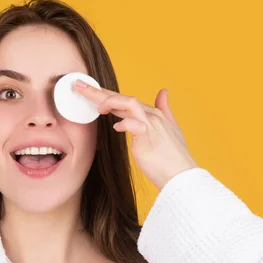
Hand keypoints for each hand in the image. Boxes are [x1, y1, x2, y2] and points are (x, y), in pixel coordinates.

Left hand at [74, 80, 198, 189]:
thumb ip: (165, 109)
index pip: (124, 100)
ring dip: (110, 102)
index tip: (87, 90)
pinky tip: (116, 127)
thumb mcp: (171, 129)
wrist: (183, 176)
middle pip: (122, 98)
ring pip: (129, 103)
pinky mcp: (148, 138)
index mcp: (152, 114)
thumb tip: (163, 91)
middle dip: (98, 92)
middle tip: (79, 87)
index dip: (105, 94)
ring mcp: (151, 126)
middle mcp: (151, 116)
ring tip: (97, 107)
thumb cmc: (174, 157)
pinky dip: (124, 124)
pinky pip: (135, 125)